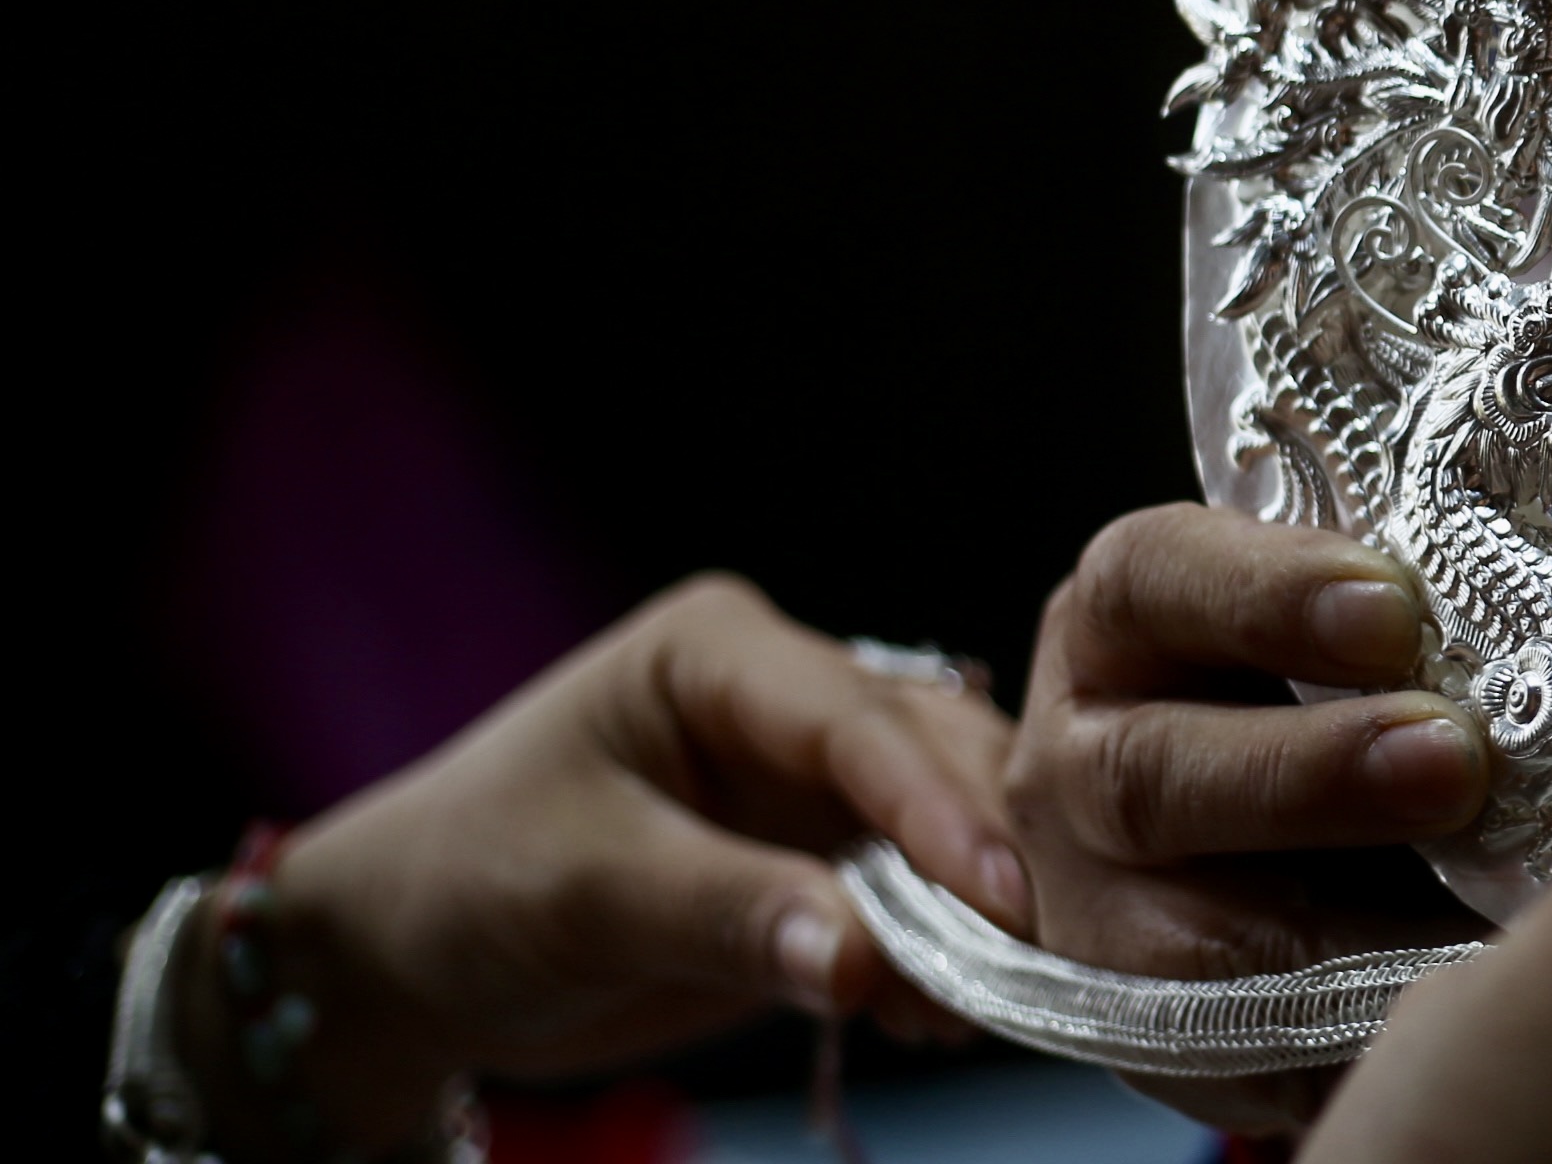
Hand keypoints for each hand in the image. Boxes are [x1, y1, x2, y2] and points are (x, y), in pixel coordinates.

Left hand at [227, 575, 1029, 1152]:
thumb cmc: (468, 883)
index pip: (857, 719)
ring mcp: (814, 775)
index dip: (937, 808)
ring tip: (991, 1003)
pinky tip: (945, 1017)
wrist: (407, 955)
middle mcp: (788, 694)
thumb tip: (864, 959)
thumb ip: (729, 912)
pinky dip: (945, 952)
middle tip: (1027, 959)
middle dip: (981, 856)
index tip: (998, 897)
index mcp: (721, 652)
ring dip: (977, 910)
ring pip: (949, 819)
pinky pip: (920, 892)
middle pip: (931, 757)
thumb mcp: (584, 892)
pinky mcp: (826, 853)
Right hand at [1003, 504, 1495, 1133]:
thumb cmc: (1308, 685)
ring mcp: (1094, 908)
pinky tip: (1445, 1018)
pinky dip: (1344, 1043)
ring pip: (1180, 938)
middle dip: (1310, 774)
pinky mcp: (1147, 1028)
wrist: (1231, 835)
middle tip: (1453, 761)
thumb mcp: (1322, 625)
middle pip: (1157, 773)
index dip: (1267, 594)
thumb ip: (1397, 609)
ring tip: (1467, 924)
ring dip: (1333, 933)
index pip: (1155, 582)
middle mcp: (1081, 762)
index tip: (1393, 607)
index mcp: (1122, 624)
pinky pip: (1238, 1051)